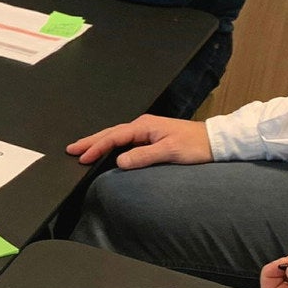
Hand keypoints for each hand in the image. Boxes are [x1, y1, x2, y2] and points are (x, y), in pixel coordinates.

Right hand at [66, 114, 212, 167]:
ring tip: (82, 150)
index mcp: (144, 126)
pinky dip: (111, 145)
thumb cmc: (195, 145)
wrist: (215, 141)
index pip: (114, 137)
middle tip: (71, 149)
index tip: (81, 157)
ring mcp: (147, 131)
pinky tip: (106, 151)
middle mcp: (143, 126)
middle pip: (111, 133)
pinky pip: (125, 141)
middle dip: (91, 142)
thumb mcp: (170, 152)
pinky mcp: (151, 138)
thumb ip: (144, 156)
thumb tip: (119, 162)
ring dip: (99, 143)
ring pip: (116, 136)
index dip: (96, 147)